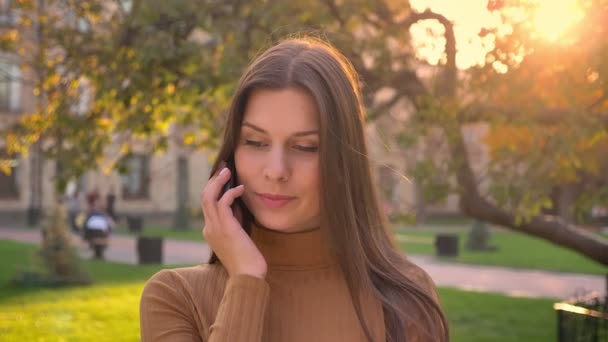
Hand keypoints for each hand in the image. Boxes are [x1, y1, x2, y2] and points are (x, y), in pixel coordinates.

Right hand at [201, 164, 266, 278]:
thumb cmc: (248, 261)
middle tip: (224, 168)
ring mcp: (214, 228)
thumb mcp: (239, 237)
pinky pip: (222, 203)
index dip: (215, 189)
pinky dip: (231, 193)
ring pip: (208, 197)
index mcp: (210, 232)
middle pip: (204, 197)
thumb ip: (235, 222)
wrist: (248, 277)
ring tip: (228, 171)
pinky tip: (241, 189)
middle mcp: (209, 228)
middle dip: (213, 181)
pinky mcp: (225, 228)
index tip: (225, 178)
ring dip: (218, 182)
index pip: (208, 205)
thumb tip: (238, 205)